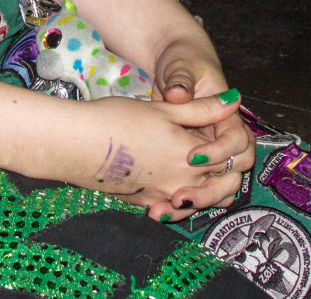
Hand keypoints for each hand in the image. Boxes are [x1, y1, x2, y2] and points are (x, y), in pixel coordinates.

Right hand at [57, 92, 245, 219]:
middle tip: (214, 159)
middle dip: (224, 176)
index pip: (229, 160)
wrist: (76, 142)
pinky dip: (177, 201)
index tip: (221, 136)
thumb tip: (234, 100)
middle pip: (220, 189)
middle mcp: (181, 183)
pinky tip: (169, 185)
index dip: (230, 149)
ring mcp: (162, 197)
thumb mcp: (164, 108)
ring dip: (203, 192)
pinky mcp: (144, 204)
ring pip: (197, 203)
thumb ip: (203, 108)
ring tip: (197, 174)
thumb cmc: (118, 119)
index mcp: (190, 156)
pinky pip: (171, 210)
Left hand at [149, 38, 254, 216]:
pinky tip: (154, 210)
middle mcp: (221, 139)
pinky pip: (193, 188)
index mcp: (227, 117)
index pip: (238, 143)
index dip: (219, 153)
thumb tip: (178, 93)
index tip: (193, 157)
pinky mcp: (189, 163)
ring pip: (215, 188)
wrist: (174, 65)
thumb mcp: (181, 66)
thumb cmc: (182, 61)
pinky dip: (178, 201)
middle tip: (180, 196)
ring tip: (165, 209)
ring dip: (196, 203)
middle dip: (210, 190)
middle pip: (233, 174)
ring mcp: (207, 153)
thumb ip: (181, 81)